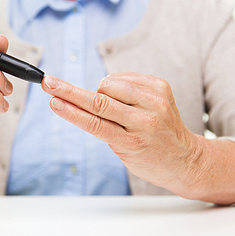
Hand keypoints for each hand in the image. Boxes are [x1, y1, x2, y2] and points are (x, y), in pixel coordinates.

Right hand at [42, 72, 234, 202]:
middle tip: (49, 82)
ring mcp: (155, 102)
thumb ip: (104, 127)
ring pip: (110, 84)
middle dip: (69, 90)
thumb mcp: (122, 151)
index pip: (94, 123)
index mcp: (132, 142)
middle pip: (99, 100)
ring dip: (100, 91)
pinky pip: (125, 77)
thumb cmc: (148, 158)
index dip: (70, 111)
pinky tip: (122, 96)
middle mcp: (145, 120)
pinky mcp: (161, 87)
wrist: (185, 158)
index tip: (52, 100)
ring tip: (110, 104)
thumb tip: (82, 99)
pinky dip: (116, 84)